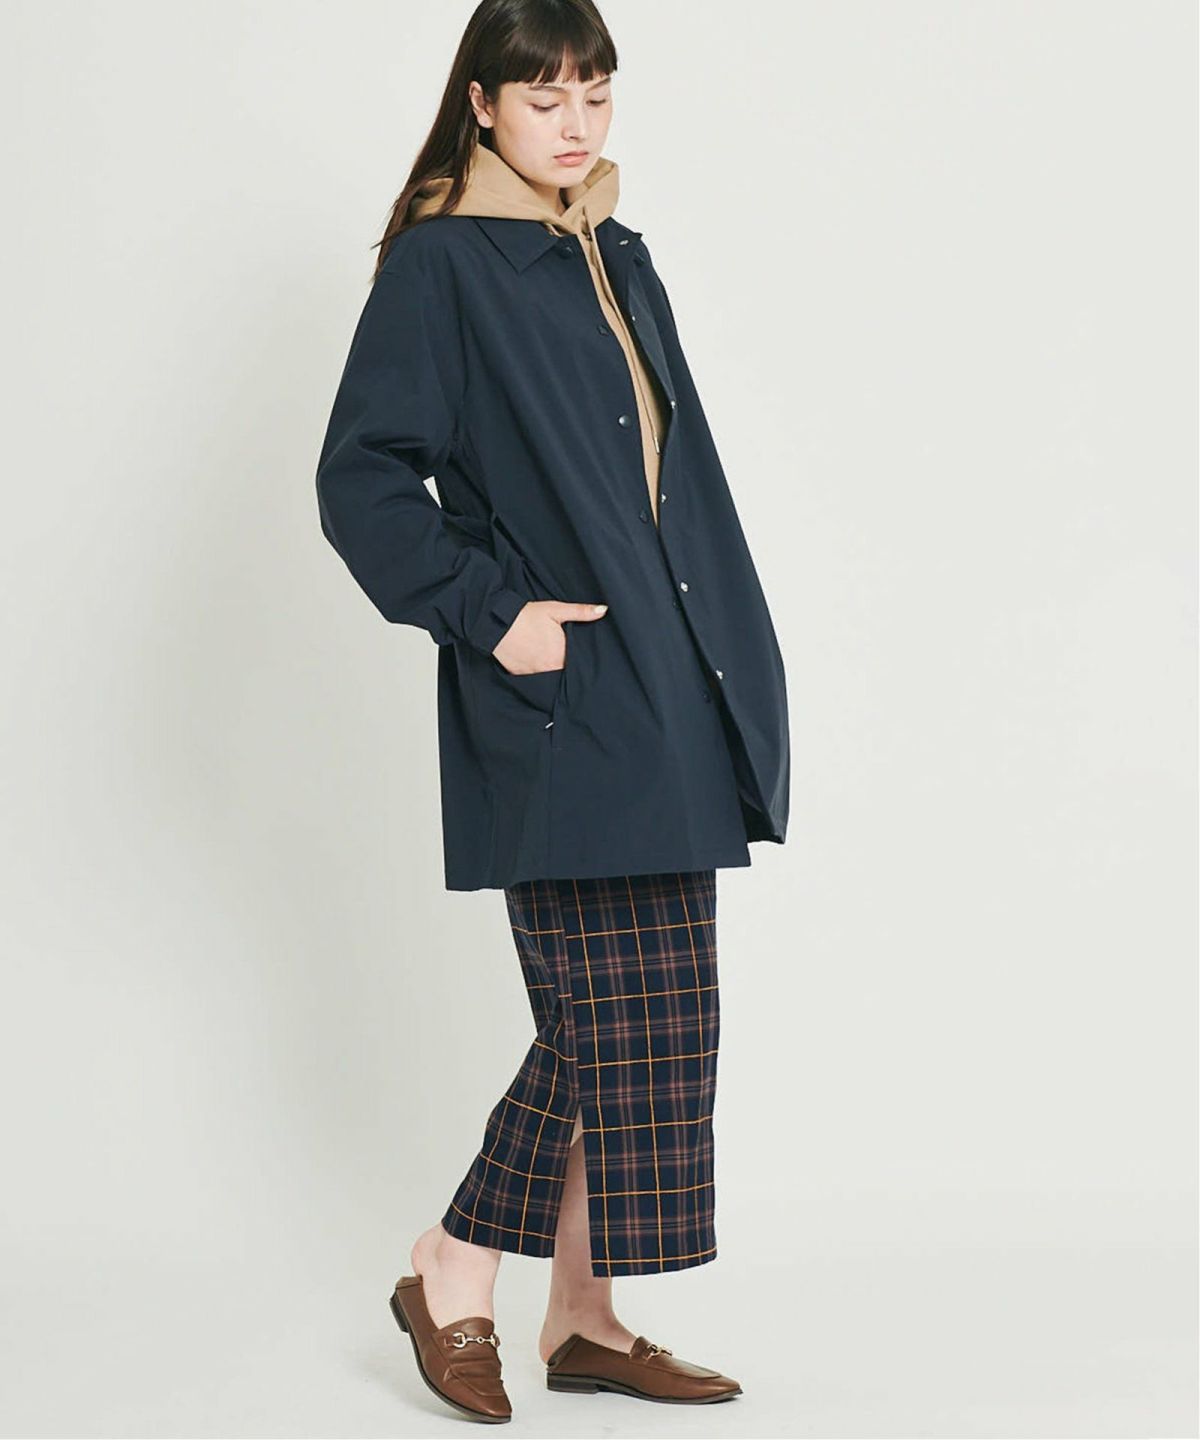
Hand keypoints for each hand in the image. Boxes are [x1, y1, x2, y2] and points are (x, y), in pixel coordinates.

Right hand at [493, 600, 608, 674]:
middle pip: (564, 674)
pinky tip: (538, 666)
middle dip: (569, 670)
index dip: (582, 663)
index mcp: (560, 654)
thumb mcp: (556, 610)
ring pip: (549, 679)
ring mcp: (533, 674)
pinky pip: (534, 681)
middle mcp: (548, 668)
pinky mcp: (520, 676)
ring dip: (553, 673)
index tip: (584, 660)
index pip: (578, 666)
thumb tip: (603, 610)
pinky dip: (537, 675)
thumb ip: (581, 612)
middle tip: (569, 662)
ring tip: (553, 664)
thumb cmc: (527, 615)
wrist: (496, 622)